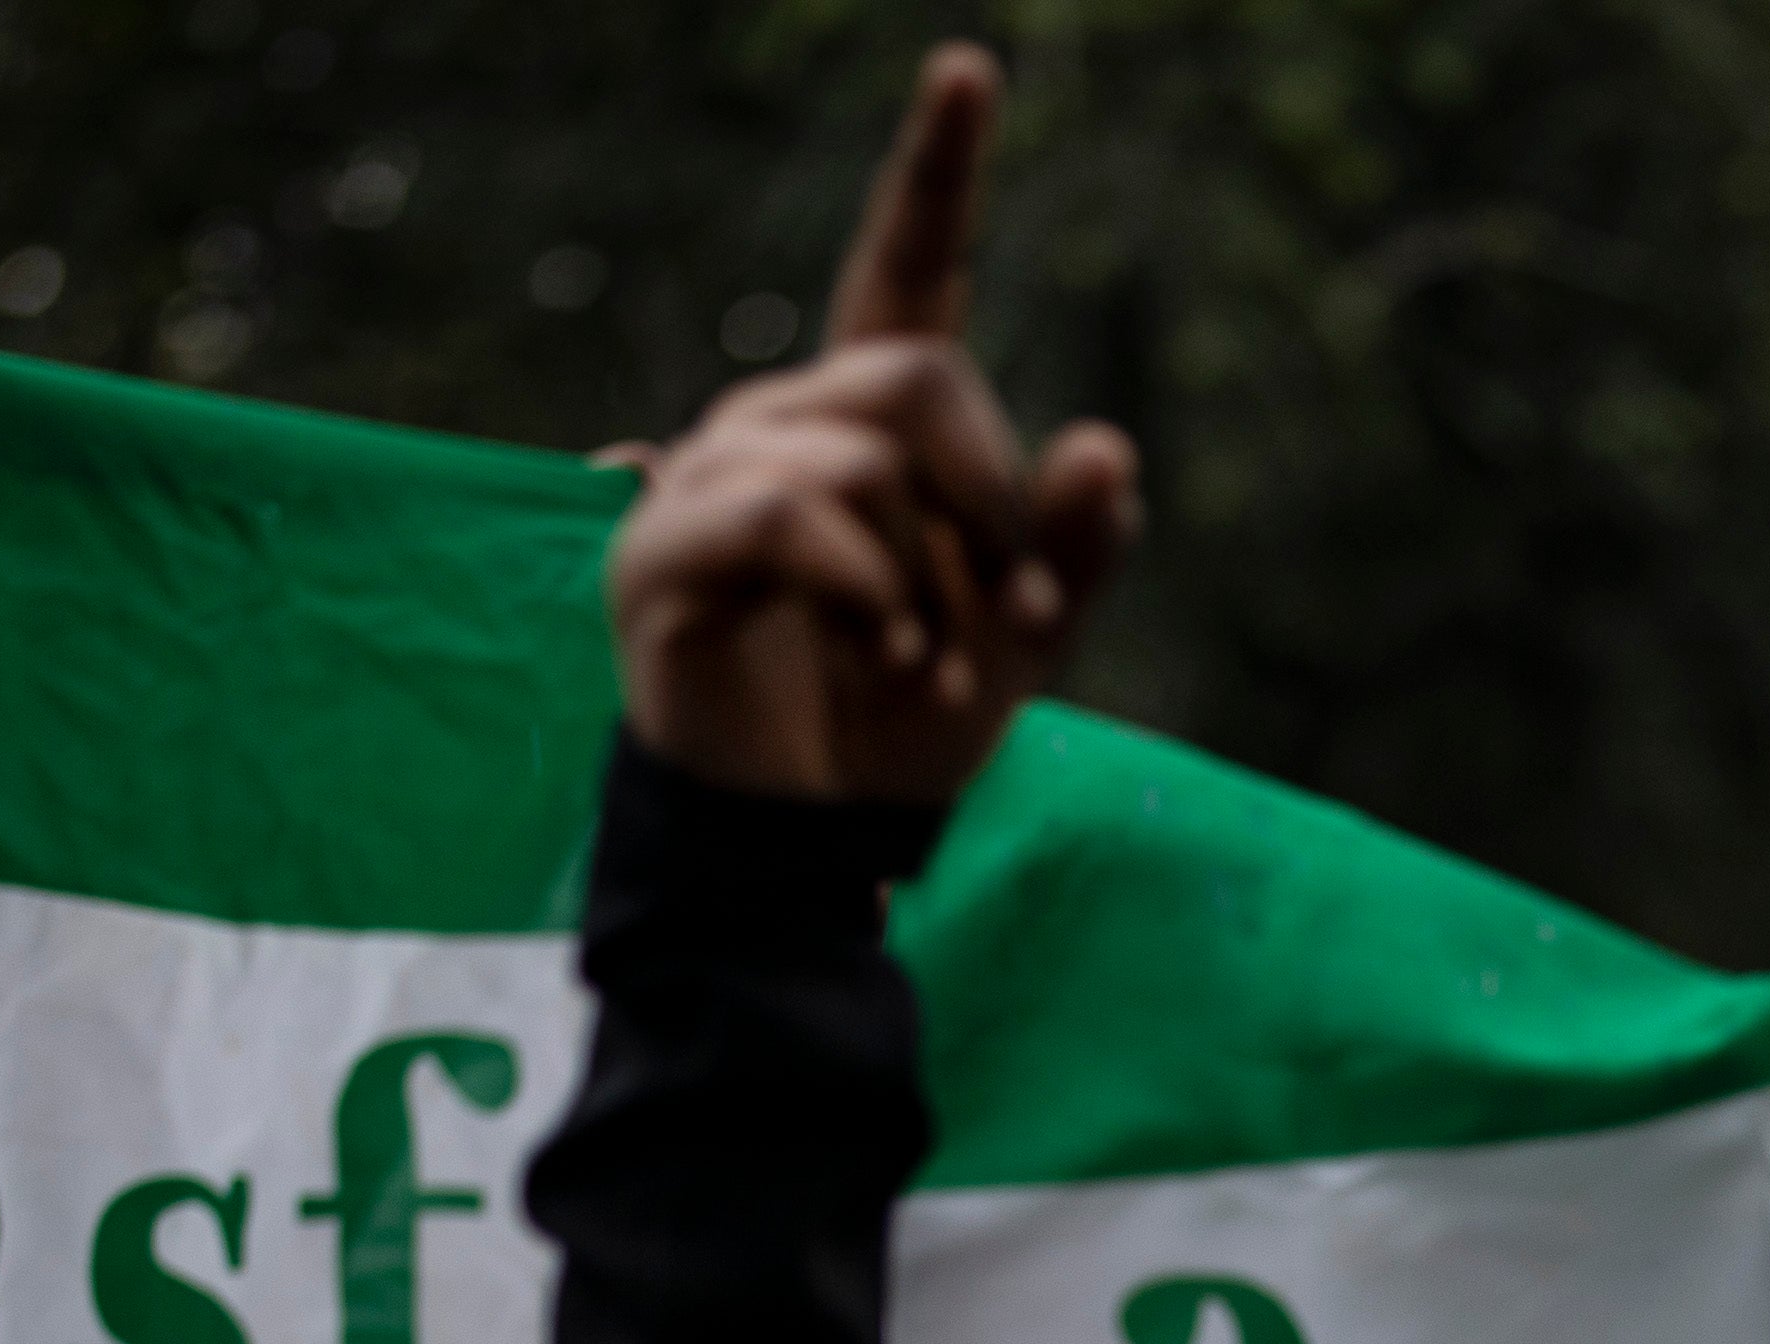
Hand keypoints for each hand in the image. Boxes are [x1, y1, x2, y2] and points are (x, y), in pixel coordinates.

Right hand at [607, 45, 1138, 802]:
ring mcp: (710, 479)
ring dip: (927, 575)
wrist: (808, 841)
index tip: (972, 69)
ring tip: (921, 663)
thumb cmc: (902, 727)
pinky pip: (790, 519)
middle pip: (916, 376)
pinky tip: (878, 651)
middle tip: (1002, 613)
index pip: (905, 274)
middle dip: (988, 502)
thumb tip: (1108, 452)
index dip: (936, 173)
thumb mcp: (1024, 642)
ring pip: (860, 455)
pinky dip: (864, 593)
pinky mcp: (661, 550)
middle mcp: (782, 424)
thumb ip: (1074, 553)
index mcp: (871, 425)